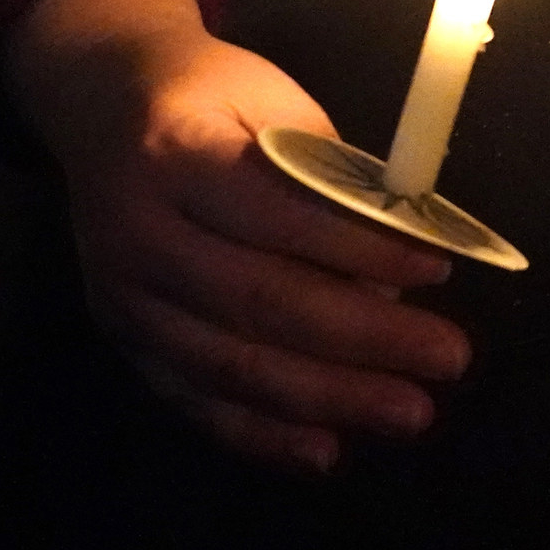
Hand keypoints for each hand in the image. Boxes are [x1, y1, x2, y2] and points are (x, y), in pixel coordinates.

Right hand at [3, 0, 470, 473]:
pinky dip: (262, 433)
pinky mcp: (122, 339)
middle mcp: (136, 233)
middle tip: (450, 359)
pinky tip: (326, 452)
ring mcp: (121, 295)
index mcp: (175, 154)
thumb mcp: (276, 102)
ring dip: (327, 398)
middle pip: (257, 299)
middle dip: (364, 338)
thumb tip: (401, 270)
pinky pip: (194, 398)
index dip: (359, 247)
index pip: (276, 213)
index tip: (440, 269)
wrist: (99, 105)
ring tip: (409, 413)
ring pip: (228, 363)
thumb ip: (333, 182)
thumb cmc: (212, 97)